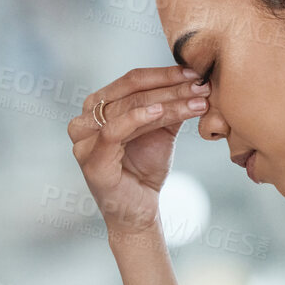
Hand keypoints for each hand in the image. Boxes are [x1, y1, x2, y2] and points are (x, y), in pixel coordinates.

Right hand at [67, 66, 210, 238]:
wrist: (139, 212)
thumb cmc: (145, 170)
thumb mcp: (160, 130)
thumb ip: (168, 105)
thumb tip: (193, 78)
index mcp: (96, 108)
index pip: (132, 80)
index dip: (165, 74)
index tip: (197, 72)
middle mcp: (83, 120)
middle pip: (131, 91)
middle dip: (170, 87)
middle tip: (201, 85)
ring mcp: (83, 142)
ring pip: (127, 108)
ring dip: (166, 102)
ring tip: (197, 100)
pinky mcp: (90, 162)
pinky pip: (113, 132)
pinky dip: (136, 118)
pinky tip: (160, 111)